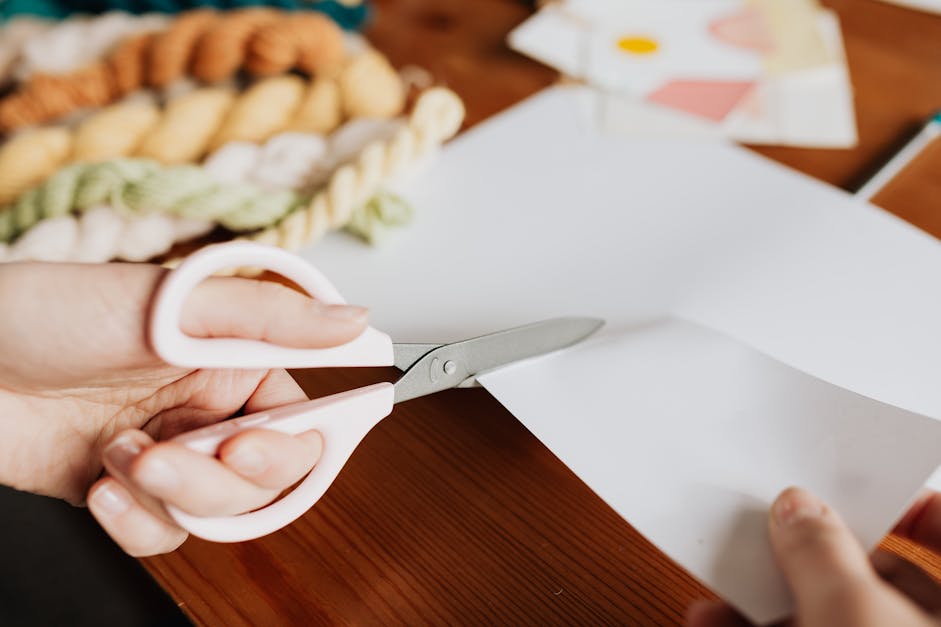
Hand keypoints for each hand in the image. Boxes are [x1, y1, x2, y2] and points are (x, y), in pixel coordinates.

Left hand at [0, 261, 367, 555]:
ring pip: (217, 513)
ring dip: (168, 494)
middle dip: (213, 478)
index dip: (291, 446)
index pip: (303, 419)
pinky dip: (136, 522)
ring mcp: (170, 454)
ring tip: (120, 455)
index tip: (249, 447)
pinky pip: (164, 534)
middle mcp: (210, 410)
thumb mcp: (172, 305)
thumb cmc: (52, 314)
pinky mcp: (128, 491)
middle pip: (263, 479)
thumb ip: (270, 319)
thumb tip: (355, 322)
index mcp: (236, 362)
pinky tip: (101, 484)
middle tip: (165, 452)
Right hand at [687, 487, 940, 626]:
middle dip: (800, 560)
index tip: (846, 488)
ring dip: (765, 604)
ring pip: (831, 617)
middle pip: (874, 576)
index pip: (939, 523)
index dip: (897, 501)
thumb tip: (795, 507)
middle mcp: (930, 625)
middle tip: (758, 541)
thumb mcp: (855, 613)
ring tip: (714, 599)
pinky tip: (716, 624)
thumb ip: (821, 552)